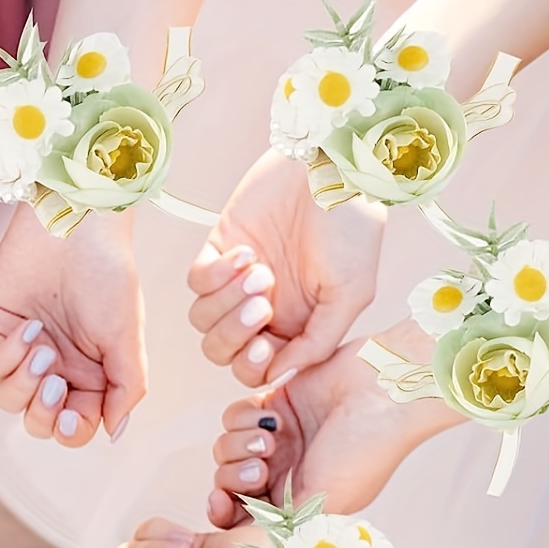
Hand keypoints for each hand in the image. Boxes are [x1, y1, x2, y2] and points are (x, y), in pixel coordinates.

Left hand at [0, 204, 145, 446]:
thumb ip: (125, 389)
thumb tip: (112, 433)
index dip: (72, 430)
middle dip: (43, 413)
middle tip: (54, 384)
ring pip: (11, 398)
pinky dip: (10, 353)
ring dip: (25, 384)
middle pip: (39, 420)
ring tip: (43, 350)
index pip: (77, 424)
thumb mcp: (127, 336)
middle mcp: (59, 366)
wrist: (75, 224)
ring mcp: (26, 349)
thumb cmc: (108, 274)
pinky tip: (30, 326)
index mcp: (93, 374)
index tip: (72, 414)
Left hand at [188, 149, 385, 387]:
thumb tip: (281, 375)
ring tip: (261, 271)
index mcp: (295, 329)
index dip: (254, 367)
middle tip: (262, 306)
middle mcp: (263, 310)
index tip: (267, 348)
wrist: (331, 172)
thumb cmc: (351, 230)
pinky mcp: (218, 250)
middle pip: (221, 351)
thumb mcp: (349, 294)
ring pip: (203, 319)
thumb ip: (317, 341)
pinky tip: (246, 252)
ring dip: (227, 302)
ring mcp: (237, 281)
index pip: (256, 370)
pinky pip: (197, 281)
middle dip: (235, 335)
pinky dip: (216, 273)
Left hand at [207, 321, 460, 527]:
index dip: (225, 513)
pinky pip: (234, 416)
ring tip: (272, 439)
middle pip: (228, 482)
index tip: (221, 503)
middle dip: (234, 477)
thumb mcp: (325, 501)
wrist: (380, 392)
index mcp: (299, 501)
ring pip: (226, 448)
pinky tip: (274, 417)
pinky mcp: (270, 404)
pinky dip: (245, 418)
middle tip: (261, 469)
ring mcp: (276, 439)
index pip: (245, 516)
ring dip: (240, 445)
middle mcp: (285, 472)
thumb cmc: (365, 450)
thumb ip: (282, 525)